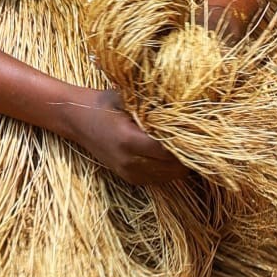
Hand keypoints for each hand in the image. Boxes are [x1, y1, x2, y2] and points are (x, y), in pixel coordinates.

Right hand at [66, 89, 189, 185]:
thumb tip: (184, 104)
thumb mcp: (127, 97)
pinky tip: (172, 156)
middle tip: (199, 141)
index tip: (201, 133)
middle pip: (172, 167)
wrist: (75, 118)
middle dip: (188, 155)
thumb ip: (153, 103)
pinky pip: (157, 179)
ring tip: (189, 148)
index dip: (187, 143)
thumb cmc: (102, 102)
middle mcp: (129, 161)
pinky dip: (168, 170)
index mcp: (129, 140)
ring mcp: (127, 172)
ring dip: (180, 164)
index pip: (169, 149)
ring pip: (168, 177)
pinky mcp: (127, 177)